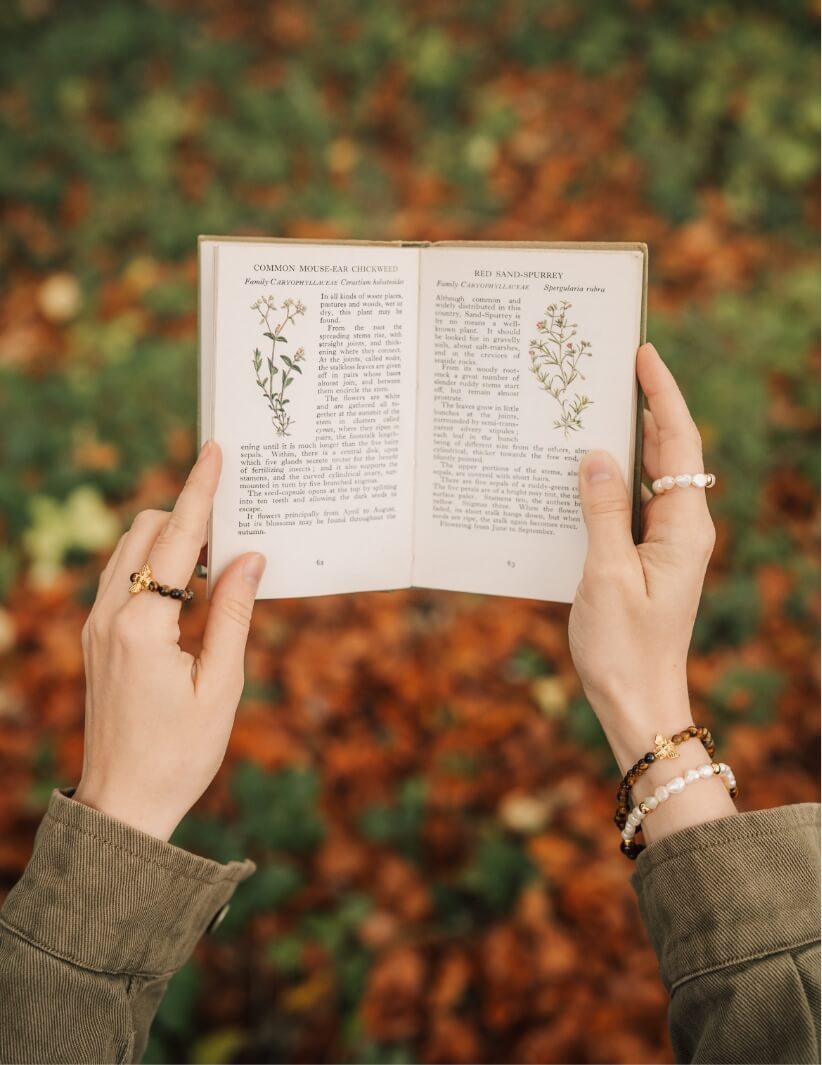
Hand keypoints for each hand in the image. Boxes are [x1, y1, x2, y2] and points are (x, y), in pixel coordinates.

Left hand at [74, 441, 265, 840]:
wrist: (124, 804)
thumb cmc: (180, 753)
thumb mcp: (222, 685)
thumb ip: (234, 613)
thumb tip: (249, 556)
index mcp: (142, 626)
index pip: (176, 540)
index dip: (200, 492)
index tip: (214, 451)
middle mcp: (109, 616)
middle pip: (144, 531)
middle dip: (186, 515)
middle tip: (234, 529)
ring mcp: (95, 626)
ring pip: (129, 550)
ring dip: (171, 541)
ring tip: (216, 564)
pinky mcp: (96, 638)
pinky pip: (124, 578)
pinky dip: (155, 566)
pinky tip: (190, 592)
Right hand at [569, 343, 734, 840]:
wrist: (638, 703)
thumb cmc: (623, 648)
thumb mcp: (606, 576)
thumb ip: (602, 513)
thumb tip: (597, 454)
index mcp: (684, 528)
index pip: (678, 444)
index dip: (662, 395)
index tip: (644, 354)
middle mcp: (683, 530)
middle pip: (670, 453)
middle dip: (647, 406)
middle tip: (614, 367)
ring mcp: (667, 545)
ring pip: (652, 477)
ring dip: (630, 440)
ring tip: (598, 404)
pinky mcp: (648, 560)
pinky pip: (634, 505)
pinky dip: (615, 479)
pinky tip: (585, 471)